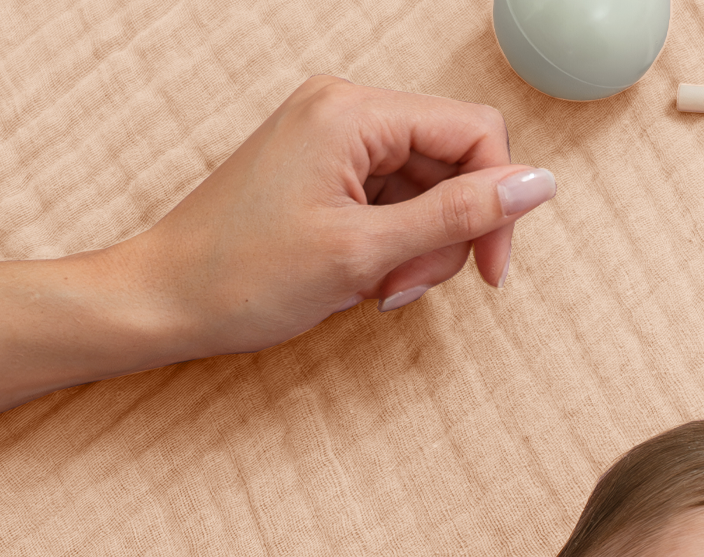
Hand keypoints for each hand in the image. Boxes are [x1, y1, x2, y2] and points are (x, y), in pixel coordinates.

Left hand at [116, 76, 557, 361]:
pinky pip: (388, 203)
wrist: (163, 300)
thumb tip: (539, 186)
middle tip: (404, 289)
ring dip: (417, 250)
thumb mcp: (364, 254)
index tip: (488, 275)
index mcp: (354, 110)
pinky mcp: (320, 172)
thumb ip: (457, 217)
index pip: (474, 134)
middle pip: (452, 162)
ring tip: (374, 291)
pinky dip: (388, 249)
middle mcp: (344, 109)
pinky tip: (359, 283)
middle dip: (446, 236)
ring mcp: (330, 139)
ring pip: (423, 190)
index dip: (496, 205)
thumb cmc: (243, 278)